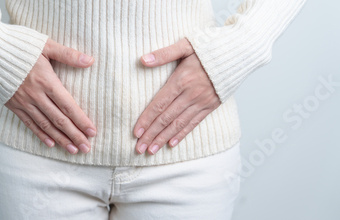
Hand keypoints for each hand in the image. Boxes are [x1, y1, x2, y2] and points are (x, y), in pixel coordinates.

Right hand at [5, 39, 96, 154]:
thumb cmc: (18, 45)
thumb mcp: (46, 45)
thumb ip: (68, 55)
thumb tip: (90, 60)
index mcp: (46, 81)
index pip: (68, 106)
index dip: (81, 120)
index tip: (92, 132)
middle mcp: (36, 95)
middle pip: (59, 119)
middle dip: (74, 135)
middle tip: (87, 148)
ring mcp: (24, 102)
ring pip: (45, 125)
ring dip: (60, 139)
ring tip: (73, 150)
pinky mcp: (13, 105)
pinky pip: (29, 123)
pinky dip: (40, 134)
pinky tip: (50, 143)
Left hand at [134, 38, 220, 154]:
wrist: (242, 51)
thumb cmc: (211, 45)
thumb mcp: (186, 44)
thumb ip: (164, 53)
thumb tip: (143, 60)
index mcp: (182, 79)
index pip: (159, 104)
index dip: (147, 119)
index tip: (136, 132)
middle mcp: (192, 94)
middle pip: (167, 118)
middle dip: (151, 135)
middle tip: (138, 148)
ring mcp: (203, 101)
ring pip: (179, 124)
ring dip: (163, 138)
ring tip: (151, 150)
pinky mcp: (212, 105)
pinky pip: (194, 123)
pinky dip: (182, 134)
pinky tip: (171, 143)